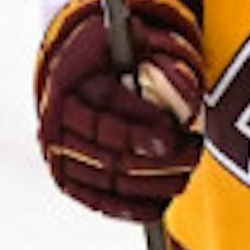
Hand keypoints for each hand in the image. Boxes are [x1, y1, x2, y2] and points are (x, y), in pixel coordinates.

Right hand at [35, 0, 204, 221]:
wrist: (85, 74)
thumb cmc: (119, 56)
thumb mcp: (134, 42)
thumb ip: (157, 57)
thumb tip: (180, 87)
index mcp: (68, 87)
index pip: (103, 118)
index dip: (138, 131)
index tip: (171, 137)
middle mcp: (56, 125)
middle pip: (108, 155)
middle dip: (156, 161)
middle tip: (193, 154)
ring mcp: (60, 156)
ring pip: (107, 180)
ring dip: (152, 183)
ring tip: (188, 172)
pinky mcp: (69, 179)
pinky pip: (97, 201)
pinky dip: (128, 208)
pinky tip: (158, 207)